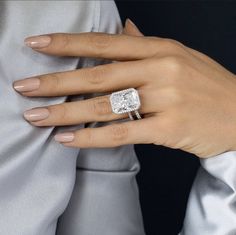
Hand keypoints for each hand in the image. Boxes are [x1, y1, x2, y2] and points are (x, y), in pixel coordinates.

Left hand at [13, 19, 235, 157]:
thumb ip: (146, 45)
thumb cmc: (208, 86)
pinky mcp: (169, 127)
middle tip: (24, 86)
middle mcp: (160, 70)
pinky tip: (67, 139)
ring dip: (66, 112)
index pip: (104, 43)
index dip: (68, 43)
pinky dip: (92, 137)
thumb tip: (125, 28)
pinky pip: (122, 132)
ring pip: (105, 106)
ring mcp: (166, 99)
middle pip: (97, 74)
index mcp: (159, 50)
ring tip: (36, 116)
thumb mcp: (179, 57)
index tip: (37, 45)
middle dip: (56, 81)